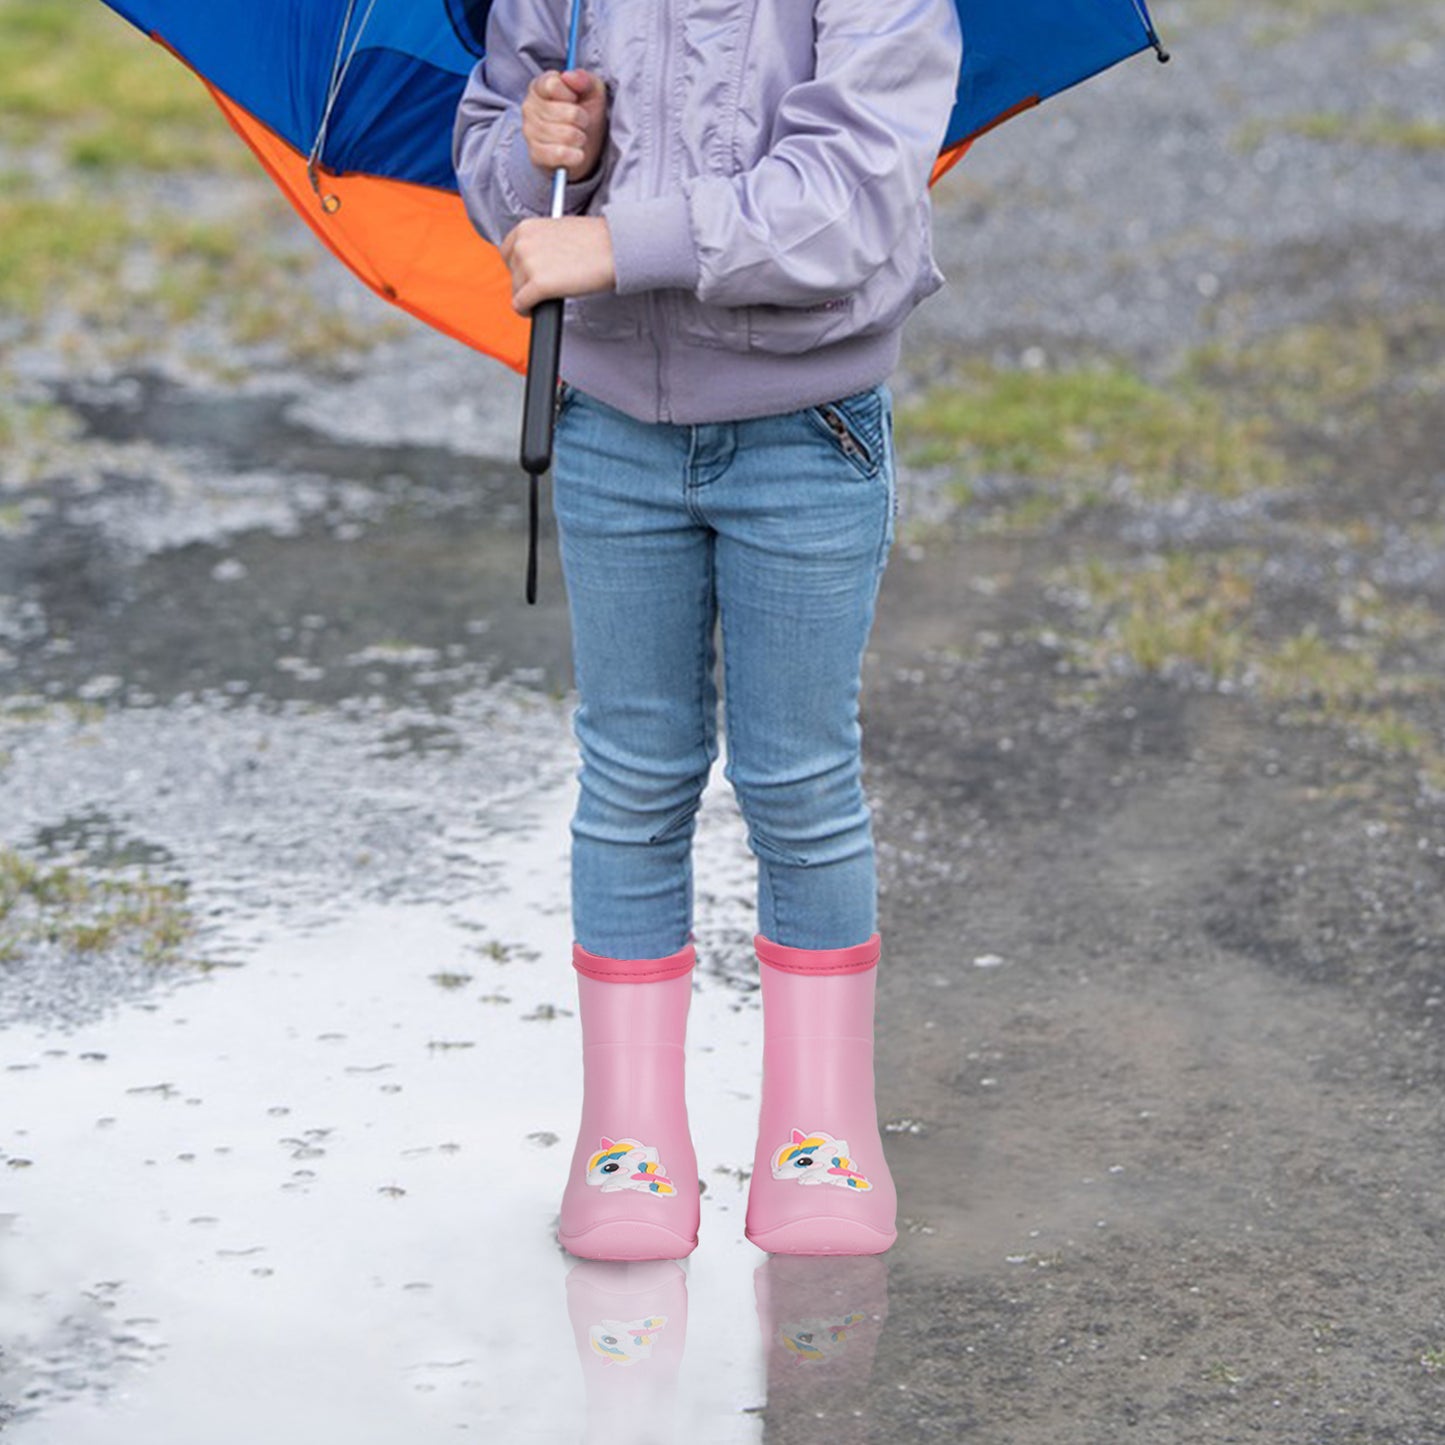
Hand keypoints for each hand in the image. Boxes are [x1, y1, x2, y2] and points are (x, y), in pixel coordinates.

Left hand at [500, 216, 615, 313]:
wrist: (615, 248)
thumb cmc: (595, 241)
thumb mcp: (558, 231)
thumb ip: (540, 243)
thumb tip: (532, 263)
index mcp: (526, 227)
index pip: (507, 253)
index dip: (520, 267)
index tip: (531, 275)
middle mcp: (522, 243)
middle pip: (512, 273)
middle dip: (525, 282)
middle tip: (544, 287)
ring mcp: (529, 264)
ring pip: (516, 291)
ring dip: (529, 297)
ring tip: (549, 296)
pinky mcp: (538, 285)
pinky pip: (521, 305)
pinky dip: (528, 311)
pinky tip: (540, 309)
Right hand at [521, 68, 607, 182]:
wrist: (584, 148)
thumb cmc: (585, 115)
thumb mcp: (591, 92)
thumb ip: (584, 79)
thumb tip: (571, 76)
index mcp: (540, 87)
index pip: (552, 85)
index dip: (570, 94)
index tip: (575, 99)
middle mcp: (529, 107)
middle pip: (561, 112)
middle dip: (580, 118)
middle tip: (583, 122)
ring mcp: (530, 132)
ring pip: (563, 134)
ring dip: (579, 137)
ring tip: (580, 137)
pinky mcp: (536, 155)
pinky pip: (557, 154)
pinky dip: (573, 156)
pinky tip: (578, 154)